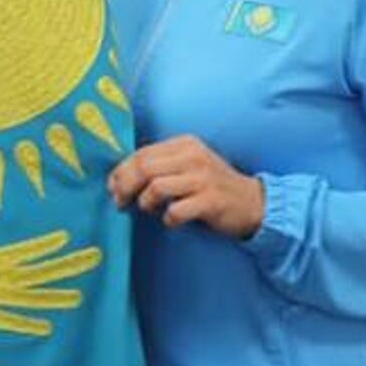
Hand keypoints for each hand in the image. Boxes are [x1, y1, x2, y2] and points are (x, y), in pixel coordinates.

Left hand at [107, 135, 264, 238]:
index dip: (121, 172)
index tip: (112, 188)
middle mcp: (193, 156)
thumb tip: (120, 178)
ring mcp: (203, 178)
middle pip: (144, 168)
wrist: (253, 202)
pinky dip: (168, 218)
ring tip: (149, 210)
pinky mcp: (210, 201)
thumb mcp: (188, 166)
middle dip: (125, 187)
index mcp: (184, 144)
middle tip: (120, 202)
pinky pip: (176, 210)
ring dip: (145, 202)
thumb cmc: (212, 186)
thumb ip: (160, 166)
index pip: (142, 153)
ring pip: (156, 187)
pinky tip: (172, 221)